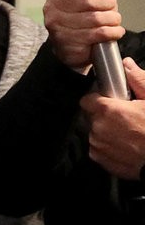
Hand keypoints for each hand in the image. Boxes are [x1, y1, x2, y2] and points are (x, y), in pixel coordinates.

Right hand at [44, 0, 124, 70]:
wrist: (72, 47)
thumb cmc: (84, 17)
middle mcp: (52, 8)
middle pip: (87, 0)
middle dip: (107, 3)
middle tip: (111, 6)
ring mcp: (57, 26)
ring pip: (95, 18)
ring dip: (112, 19)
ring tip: (113, 21)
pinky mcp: (66, 42)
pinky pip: (97, 34)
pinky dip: (112, 32)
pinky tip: (112, 32)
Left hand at [86, 61, 144, 179]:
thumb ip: (138, 81)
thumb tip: (127, 65)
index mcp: (107, 111)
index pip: (87, 100)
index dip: (98, 99)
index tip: (109, 101)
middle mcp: (97, 128)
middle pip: (92, 117)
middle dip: (105, 115)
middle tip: (126, 117)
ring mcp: (97, 145)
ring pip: (96, 132)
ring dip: (107, 131)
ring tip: (128, 132)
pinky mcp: (101, 160)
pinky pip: (99, 148)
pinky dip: (109, 145)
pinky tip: (126, 144)